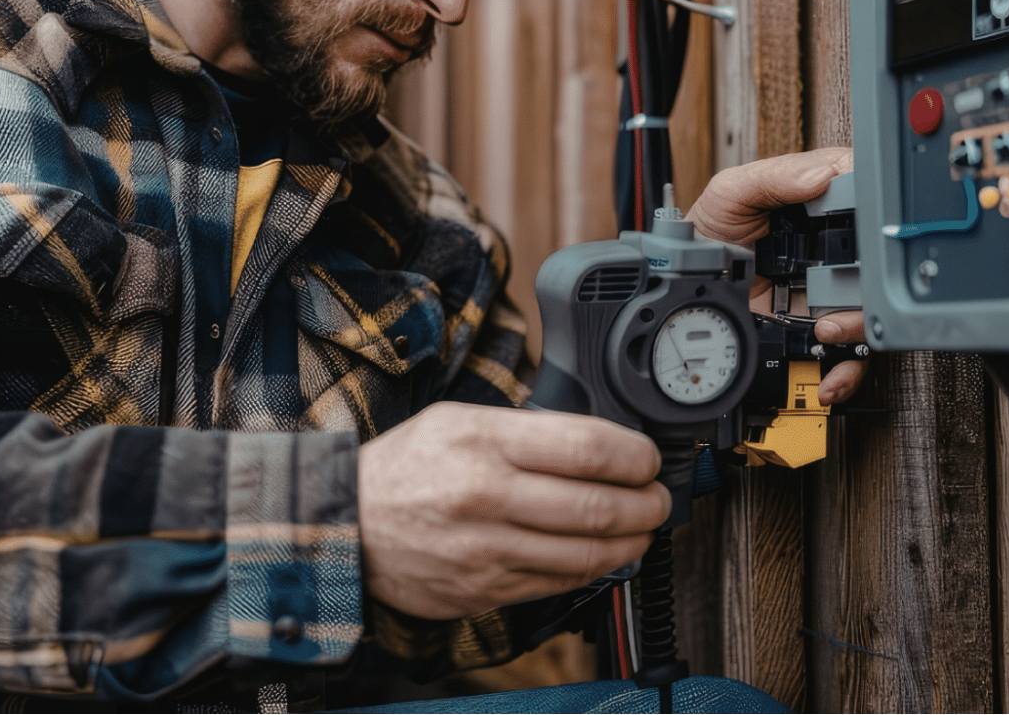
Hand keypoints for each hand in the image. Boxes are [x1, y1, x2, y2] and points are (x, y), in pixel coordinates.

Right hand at [358, 401, 669, 619]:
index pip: (586, 448)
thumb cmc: (406, 468)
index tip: (649, 459)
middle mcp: (487, 495)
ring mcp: (488, 549)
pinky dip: (594, 569)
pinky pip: (560, 582)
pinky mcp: (487, 589)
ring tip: (643, 528)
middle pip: (598, 505)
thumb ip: (524, 429)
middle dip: (648, 503)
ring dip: (633, 542)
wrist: (349, 526)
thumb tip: (597, 445)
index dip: (635, 456)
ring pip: (588, 552)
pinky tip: (605, 554)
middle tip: (659, 497)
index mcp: (483, 441)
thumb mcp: (457, 420)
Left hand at [686, 147, 868, 405]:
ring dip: (859, 325)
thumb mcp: (733, 191)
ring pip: (871, 309)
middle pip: (880, 263)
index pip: (870, 202)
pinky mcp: (824, 322)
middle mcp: (836, 244)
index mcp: (823, 200)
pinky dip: (845, 365)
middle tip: (842, 293)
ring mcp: (833, 286)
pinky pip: (849, 348)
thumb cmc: (713, 226)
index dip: (875, 219)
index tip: (860, 238)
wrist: (691, 276)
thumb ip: (775, 177)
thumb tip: (820, 175)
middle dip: (872, 283)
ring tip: (826, 329)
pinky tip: (828, 367)